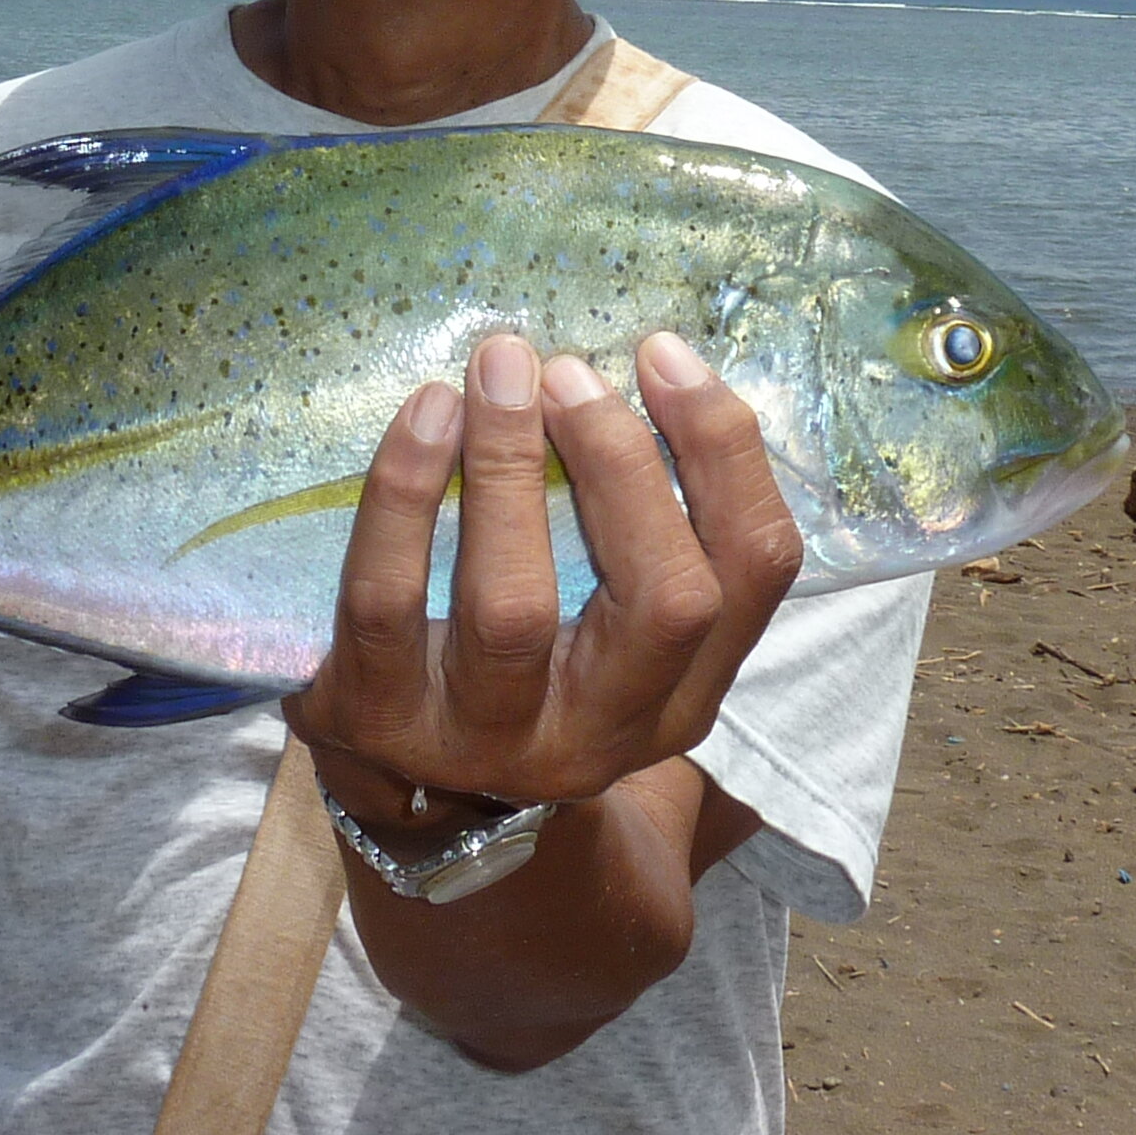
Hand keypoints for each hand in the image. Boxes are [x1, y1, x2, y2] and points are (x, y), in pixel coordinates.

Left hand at [287, 328, 802, 808]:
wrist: (399, 779)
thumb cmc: (523, 660)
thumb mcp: (609, 623)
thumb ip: (643, 525)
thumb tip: (649, 367)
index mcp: (682, 694)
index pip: (755, 569)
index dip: (723, 451)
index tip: (661, 355)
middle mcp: (602, 733)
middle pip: (666, 599)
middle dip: (623, 464)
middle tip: (567, 371)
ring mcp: (487, 738)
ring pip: (514, 608)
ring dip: (508, 467)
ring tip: (496, 371)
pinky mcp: (379, 721)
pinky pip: (388, 600)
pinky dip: (405, 495)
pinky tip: (422, 416)